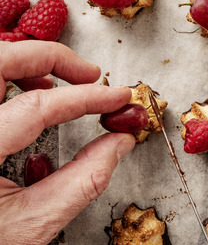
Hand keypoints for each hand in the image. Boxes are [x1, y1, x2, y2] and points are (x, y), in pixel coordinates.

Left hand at [0, 41, 133, 243]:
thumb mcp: (32, 224)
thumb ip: (83, 180)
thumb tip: (119, 142)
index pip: (36, 106)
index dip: (86, 98)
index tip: (117, 98)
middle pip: (1, 60)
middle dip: (53, 59)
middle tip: (90, 75)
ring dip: (31, 64)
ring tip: (65, 82)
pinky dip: (13, 80)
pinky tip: (36, 95)